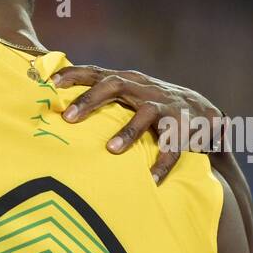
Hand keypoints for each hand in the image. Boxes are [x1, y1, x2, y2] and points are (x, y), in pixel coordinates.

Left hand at [53, 65, 221, 183]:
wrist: (202, 112)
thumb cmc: (150, 105)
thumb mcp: (126, 95)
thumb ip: (98, 98)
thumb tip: (54, 107)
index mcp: (126, 81)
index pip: (95, 73)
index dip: (73, 75)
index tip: (50, 83)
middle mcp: (143, 89)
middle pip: (114, 86)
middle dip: (90, 100)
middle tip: (68, 118)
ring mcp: (164, 106)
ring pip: (145, 114)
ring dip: (128, 131)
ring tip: (111, 150)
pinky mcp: (184, 126)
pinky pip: (173, 146)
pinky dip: (162, 162)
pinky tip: (150, 179)